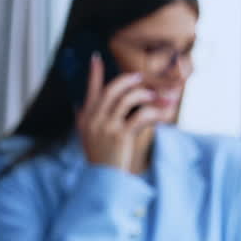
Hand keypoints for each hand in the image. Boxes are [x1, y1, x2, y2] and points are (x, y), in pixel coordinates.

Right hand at [76, 54, 169, 172]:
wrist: (104, 181)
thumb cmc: (101, 159)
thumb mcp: (87, 138)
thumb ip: (84, 121)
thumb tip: (78, 105)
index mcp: (85, 119)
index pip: (90, 91)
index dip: (94, 74)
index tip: (95, 58)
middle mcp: (93, 120)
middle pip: (112, 90)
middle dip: (128, 81)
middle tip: (140, 77)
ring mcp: (106, 127)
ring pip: (128, 99)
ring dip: (144, 95)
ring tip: (154, 97)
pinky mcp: (121, 135)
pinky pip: (140, 116)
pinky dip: (154, 113)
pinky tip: (162, 114)